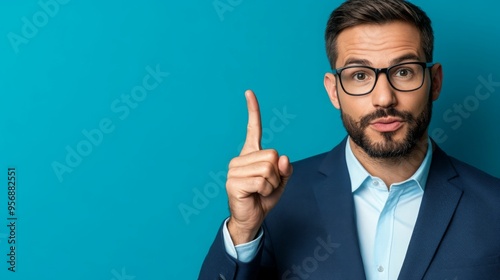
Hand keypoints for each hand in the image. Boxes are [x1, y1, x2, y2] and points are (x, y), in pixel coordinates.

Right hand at [226, 90, 292, 244]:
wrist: (251, 218)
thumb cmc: (263, 198)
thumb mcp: (280, 181)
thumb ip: (285, 169)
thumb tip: (283, 158)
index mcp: (250, 154)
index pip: (253, 129)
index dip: (253, 111)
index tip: (249, 93)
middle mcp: (240, 158)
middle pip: (272, 155)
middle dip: (277, 174)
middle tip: (266, 185)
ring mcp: (234, 169)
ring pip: (268, 169)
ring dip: (271, 183)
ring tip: (260, 190)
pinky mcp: (233, 182)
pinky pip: (262, 181)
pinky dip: (266, 190)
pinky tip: (255, 195)